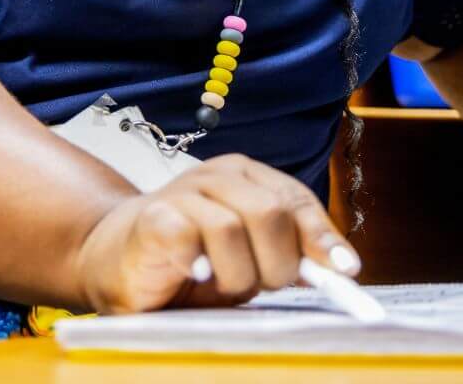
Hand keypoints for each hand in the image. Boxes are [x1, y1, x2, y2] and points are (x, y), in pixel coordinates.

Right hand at [72, 154, 359, 314]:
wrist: (118, 258)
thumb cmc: (193, 261)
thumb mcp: (251, 259)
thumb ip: (291, 255)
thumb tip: (342, 268)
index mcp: (248, 177)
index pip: (297, 200)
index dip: (322, 237)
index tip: (345, 271)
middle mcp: (218, 176)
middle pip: (271, 213)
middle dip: (276, 264)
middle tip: (260, 287)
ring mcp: (182, 192)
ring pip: (233, 228)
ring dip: (235, 274)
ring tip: (218, 284)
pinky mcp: (153, 218)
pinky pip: (189, 236)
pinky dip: (199, 264)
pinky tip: (194, 275)